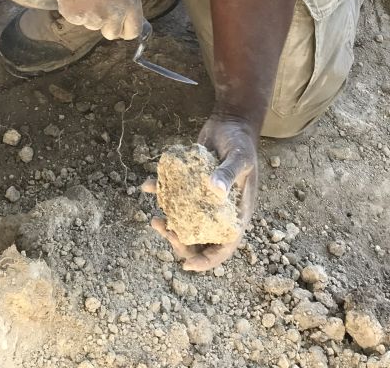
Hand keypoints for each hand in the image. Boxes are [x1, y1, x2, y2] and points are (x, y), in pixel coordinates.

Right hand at [41, 0, 143, 40]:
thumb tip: (125, 4)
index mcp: (130, 3)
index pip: (133, 31)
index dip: (126, 28)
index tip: (121, 25)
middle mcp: (113, 15)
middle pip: (112, 33)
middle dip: (107, 24)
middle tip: (100, 8)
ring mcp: (93, 18)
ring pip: (92, 25)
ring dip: (90, 15)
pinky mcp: (74, 17)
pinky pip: (76, 19)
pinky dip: (74, 10)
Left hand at [143, 116, 258, 271]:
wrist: (230, 122)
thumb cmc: (240, 142)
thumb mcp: (239, 158)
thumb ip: (228, 174)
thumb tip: (214, 191)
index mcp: (237, 213)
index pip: (224, 246)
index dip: (207, 260)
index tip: (187, 266)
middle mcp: (220, 210)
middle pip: (201, 239)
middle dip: (181, 242)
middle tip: (164, 230)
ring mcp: (204, 199)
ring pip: (185, 222)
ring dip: (169, 224)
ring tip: (154, 219)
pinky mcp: (191, 184)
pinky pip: (175, 196)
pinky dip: (161, 194)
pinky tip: (148, 185)